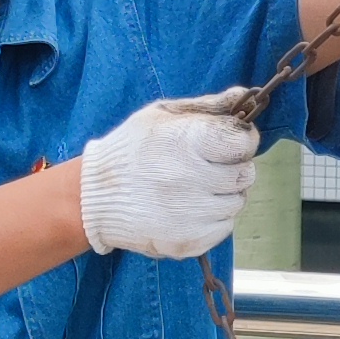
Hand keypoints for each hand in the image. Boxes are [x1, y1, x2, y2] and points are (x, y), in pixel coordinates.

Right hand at [78, 90, 258, 258]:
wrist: (93, 196)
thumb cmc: (132, 148)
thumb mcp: (162, 115)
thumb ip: (208, 106)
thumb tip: (246, 96)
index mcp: (188, 142)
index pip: (244, 143)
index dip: (240, 141)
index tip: (226, 143)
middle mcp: (191, 180)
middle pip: (245, 175)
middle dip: (232, 168)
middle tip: (205, 166)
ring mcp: (190, 215)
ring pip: (236, 203)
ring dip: (223, 194)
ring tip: (194, 187)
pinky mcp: (188, 241)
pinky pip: (224, 228)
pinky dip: (213, 218)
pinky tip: (189, 208)